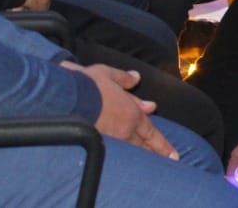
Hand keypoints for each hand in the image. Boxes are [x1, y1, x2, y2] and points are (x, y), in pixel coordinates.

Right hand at [60, 62, 176, 158]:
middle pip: (143, 145)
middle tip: (169, 161)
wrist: (64, 96)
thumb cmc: (89, 83)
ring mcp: (108, 139)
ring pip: (128, 149)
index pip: (151, 132)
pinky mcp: (92, 142)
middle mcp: (123, 129)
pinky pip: (111, 151)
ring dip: (140, 154)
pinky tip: (121, 159)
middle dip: (156, 153)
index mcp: (131, 113)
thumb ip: (124, 78)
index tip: (173, 154)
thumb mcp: (109, 74)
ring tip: (149, 163)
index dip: (162, 144)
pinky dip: (119, 154)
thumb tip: (136, 78)